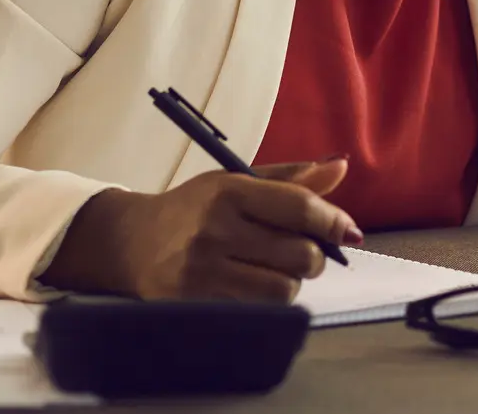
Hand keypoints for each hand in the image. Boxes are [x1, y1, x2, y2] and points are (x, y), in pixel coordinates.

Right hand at [42, 159, 360, 301]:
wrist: (130, 242)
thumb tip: (342, 165)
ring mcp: (203, 271)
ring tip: (277, 271)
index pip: (299, 207)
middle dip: (314, 257)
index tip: (347, 231)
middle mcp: (217, 230)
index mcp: (230, 192)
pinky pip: (256, 313)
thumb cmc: (195, 209)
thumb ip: (291, 179)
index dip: (332, 221)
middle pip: (299, 254)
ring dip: (291, 283)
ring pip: (282, 290)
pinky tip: (256, 288)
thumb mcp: (237, 182)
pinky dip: (267, 303)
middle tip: (303, 252)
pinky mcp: (195, 303)